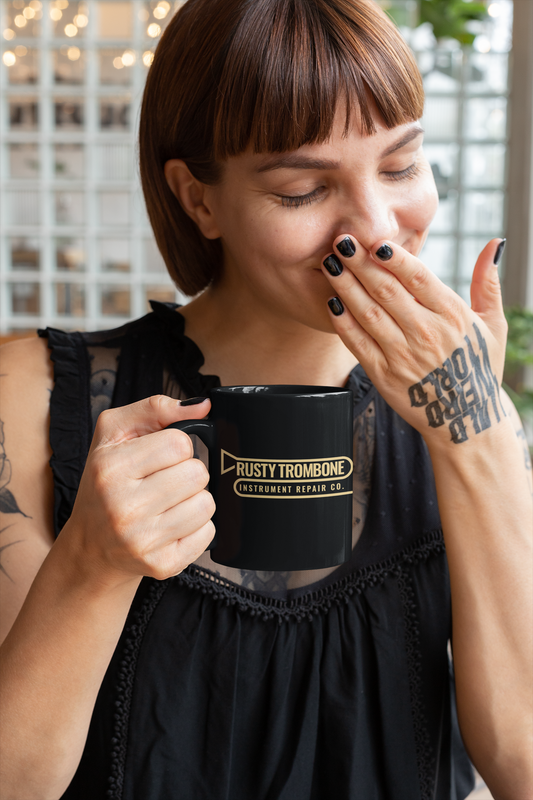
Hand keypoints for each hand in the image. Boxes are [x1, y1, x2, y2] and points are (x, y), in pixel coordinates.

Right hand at [62, 395, 214, 583]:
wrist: (92, 546)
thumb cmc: (105, 483)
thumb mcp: (114, 434)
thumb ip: (155, 409)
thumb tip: (203, 406)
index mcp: (110, 468)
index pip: (180, 443)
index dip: (177, 446)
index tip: (160, 458)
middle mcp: (123, 506)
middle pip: (197, 473)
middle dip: (186, 473)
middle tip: (163, 482)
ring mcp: (143, 540)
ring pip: (206, 504)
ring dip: (194, 500)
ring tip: (168, 504)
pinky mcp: (161, 565)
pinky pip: (208, 533)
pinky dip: (196, 527)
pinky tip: (171, 526)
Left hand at [322, 236, 508, 447]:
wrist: (466, 420)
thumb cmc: (479, 367)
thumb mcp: (493, 325)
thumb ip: (488, 283)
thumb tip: (495, 243)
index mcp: (453, 315)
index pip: (419, 278)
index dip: (395, 257)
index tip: (376, 240)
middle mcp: (427, 333)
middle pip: (387, 290)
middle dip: (360, 262)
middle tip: (341, 240)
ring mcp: (403, 355)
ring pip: (368, 313)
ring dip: (345, 286)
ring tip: (330, 263)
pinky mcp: (384, 375)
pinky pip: (358, 343)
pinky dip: (343, 322)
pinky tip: (332, 302)